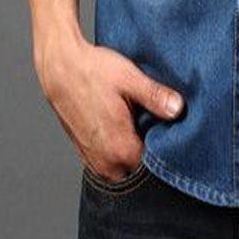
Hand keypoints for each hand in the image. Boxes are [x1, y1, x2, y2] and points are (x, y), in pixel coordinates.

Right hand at [35, 31, 183, 181]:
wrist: (59, 68)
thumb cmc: (92, 71)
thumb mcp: (130, 79)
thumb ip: (155, 97)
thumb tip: (179, 109)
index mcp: (120, 148)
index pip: (153, 166)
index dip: (165, 151)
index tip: (172, 133)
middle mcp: (105, 161)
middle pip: (138, 170)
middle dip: (149, 155)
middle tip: (156, 127)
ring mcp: (92, 158)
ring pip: (122, 169)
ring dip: (132, 154)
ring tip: (138, 126)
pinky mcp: (84, 151)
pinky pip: (108, 163)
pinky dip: (117, 152)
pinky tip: (122, 128)